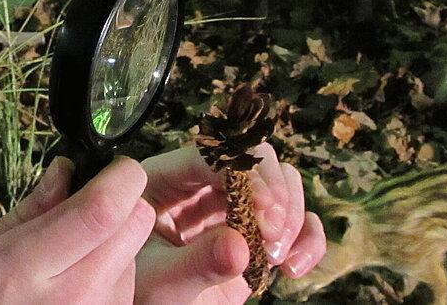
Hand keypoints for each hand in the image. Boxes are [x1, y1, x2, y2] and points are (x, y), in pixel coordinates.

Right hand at [0, 156, 154, 303]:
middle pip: (135, 223)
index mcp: (25, 269)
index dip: (118, 176)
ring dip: (114, 241)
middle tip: (89, 207)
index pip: (102, 210)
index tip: (112, 168)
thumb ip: (26, 212)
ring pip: (134, 250)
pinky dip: (111, 271)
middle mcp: (73, 296)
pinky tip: (76, 284)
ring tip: (69, 258)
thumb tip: (65, 171)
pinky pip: (128, 281)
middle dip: (122, 202)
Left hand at [134, 142, 326, 303]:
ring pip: (280, 183)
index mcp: (166, 180)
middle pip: (252, 158)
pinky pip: (295, 221)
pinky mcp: (255, 233)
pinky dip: (307, 237)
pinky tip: (295, 266)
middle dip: (273, 191)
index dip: (241, 172)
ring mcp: (232, 207)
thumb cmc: (140, 293)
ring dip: (292, 215)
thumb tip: (239, 246)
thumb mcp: (160, 280)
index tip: (264, 207)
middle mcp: (202, 184)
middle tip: (274, 231)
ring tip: (278, 258)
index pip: (209, 155)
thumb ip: (195, 264)